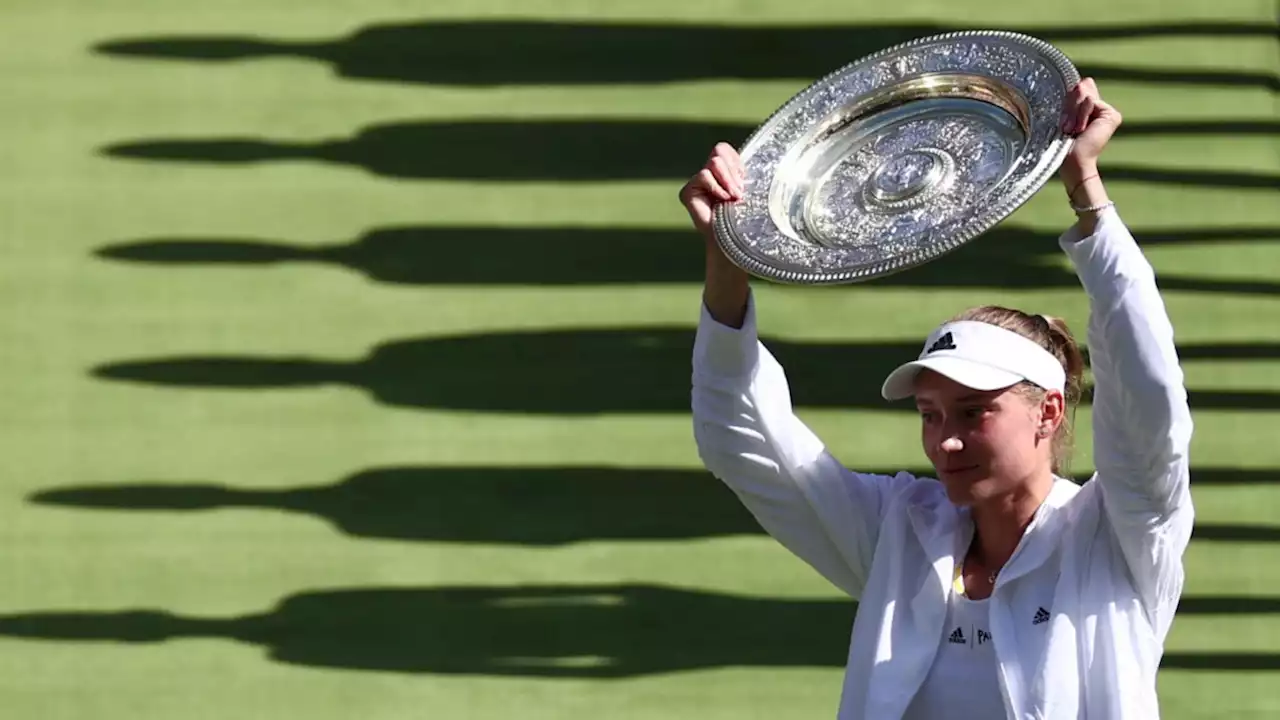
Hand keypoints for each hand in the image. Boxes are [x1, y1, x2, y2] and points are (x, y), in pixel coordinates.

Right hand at [678, 142, 743, 241]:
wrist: (731, 240)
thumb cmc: (743, 217)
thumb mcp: (747, 188)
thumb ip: (740, 172)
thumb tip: (740, 163)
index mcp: (721, 170)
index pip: (723, 149)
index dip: (735, 161)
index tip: (744, 182)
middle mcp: (707, 174)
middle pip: (719, 151)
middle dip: (734, 172)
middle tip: (740, 192)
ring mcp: (697, 182)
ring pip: (715, 162)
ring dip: (728, 180)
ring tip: (733, 197)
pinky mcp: (687, 191)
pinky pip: (704, 176)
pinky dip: (716, 187)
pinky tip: (722, 200)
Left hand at [1059, 78, 1121, 192]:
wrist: (1072, 161)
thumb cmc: (1062, 143)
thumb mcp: (1065, 115)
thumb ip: (1074, 98)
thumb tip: (1085, 80)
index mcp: (1089, 109)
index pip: (1079, 88)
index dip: (1068, 100)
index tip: (1064, 121)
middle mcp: (1101, 108)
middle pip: (1081, 88)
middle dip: (1069, 107)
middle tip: (1066, 128)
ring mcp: (1108, 112)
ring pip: (1084, 95)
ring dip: (1072, 113)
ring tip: (1071, 130)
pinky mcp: (1112, 115)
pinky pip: (1090, 101)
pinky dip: (1080, 115)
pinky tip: (1080, 130)